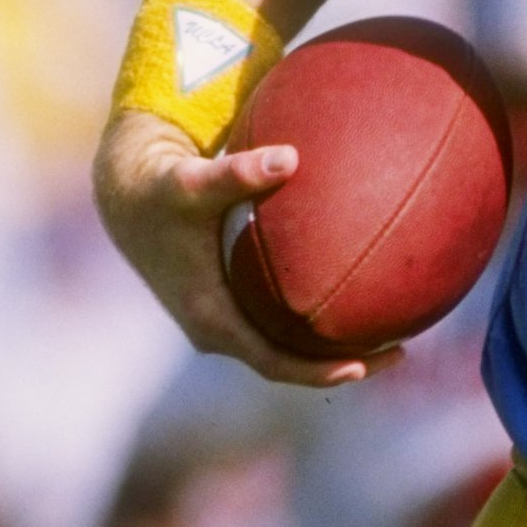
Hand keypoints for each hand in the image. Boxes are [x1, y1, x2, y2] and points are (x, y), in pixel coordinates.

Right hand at [93, 108, 384, 388]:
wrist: (128, 197)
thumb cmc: (163, 189)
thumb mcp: (196, 182)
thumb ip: (240, 172)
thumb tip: (291, 156)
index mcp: (211, 317)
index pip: (274, 361)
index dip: (319, 369)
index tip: (366, 365)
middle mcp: (216, 329)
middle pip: (286, 364)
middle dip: (340, 364)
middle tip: (398, 351)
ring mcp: (221, 321)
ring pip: (282, 349)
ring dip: (329, 349)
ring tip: (388, 334)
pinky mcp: (227, 306)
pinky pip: (276, 327)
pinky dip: (312, 324)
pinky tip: (352, 299)